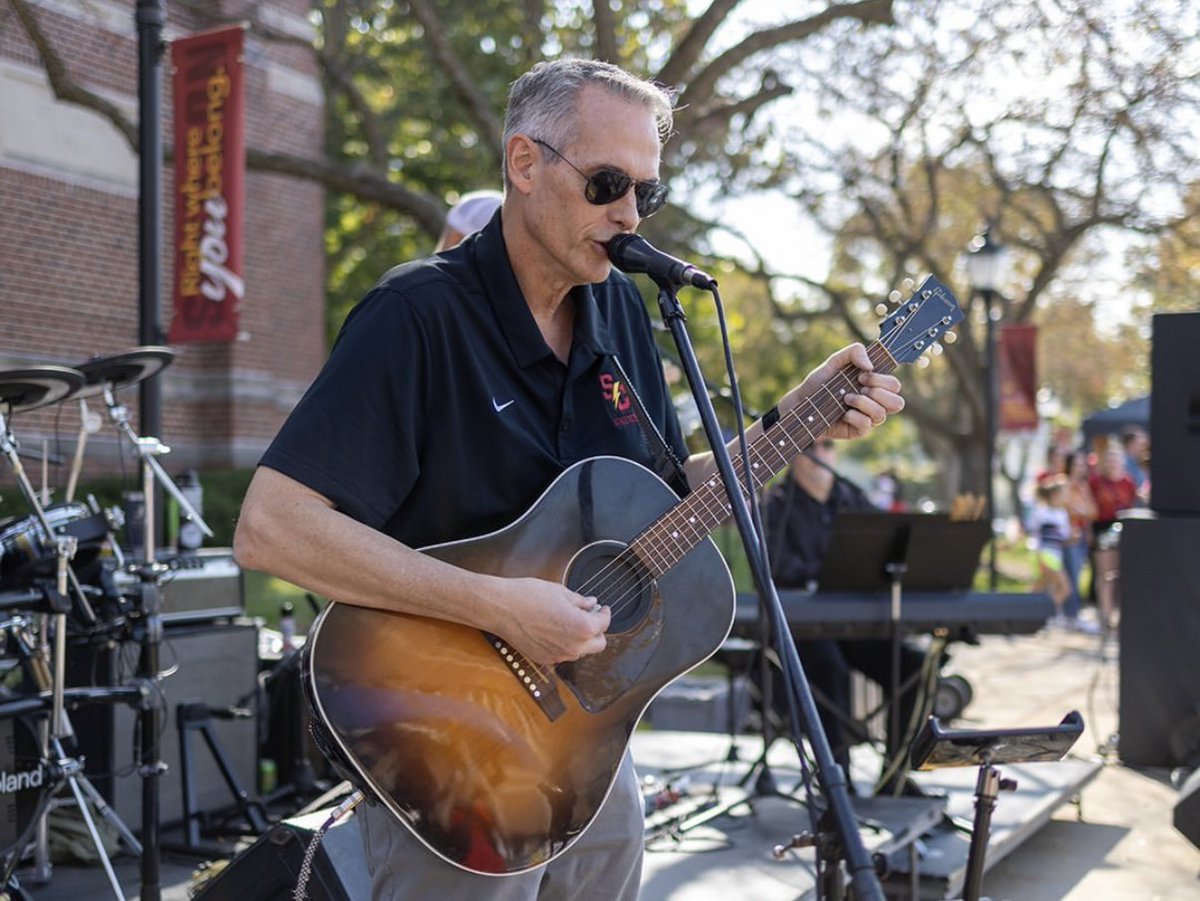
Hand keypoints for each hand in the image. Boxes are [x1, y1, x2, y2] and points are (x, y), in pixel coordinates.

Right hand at [495, 578, 610, 665]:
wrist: (502, 609)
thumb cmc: (528, 597)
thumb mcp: (560, 592)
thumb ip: (580, 601)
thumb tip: (590, 604)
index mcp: (582, 627)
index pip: (604, 624)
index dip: (604, 614)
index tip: (602, 609)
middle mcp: (574, 646)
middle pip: (598, 644)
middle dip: (597, 631)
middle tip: (589, 617)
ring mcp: (559, 656)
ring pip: (580, 651)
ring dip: (581, 640)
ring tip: (569, 622)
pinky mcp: (545, 659)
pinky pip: (562, 654)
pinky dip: (564, 645)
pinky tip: (554, 630)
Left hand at [801, 343, 904, 440]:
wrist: (803, 401)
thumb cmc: (821, 381)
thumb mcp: (836, 360)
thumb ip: (854, 352)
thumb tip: (870, 366)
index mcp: (875, 386)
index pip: (894, 385)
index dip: (880, 379)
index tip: (861, 375)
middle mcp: (875, 403)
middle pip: (897, 403)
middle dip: (877, 393)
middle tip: (857, 388)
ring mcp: (868, 418)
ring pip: (881, 414)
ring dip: (862, 403)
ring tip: (846, 399)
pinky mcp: (858, 431)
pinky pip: (866, 424)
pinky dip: (853, 416)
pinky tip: (843, 413)